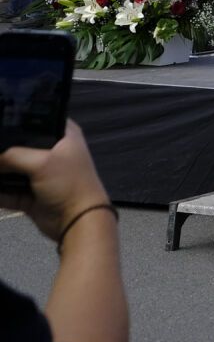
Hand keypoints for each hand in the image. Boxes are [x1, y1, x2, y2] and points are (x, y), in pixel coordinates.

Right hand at [0, 121, 112, 241]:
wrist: (77, 221)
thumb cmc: (67, 183)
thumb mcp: (41, 162)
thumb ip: (11, 155)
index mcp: (62, 135)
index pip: (35, 120)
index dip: (15, 120)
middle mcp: (50, 151)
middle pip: (17, 146)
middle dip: (1, 149)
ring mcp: (38, 174)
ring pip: (8, 169)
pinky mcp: (28, 194)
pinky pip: (5, 190)